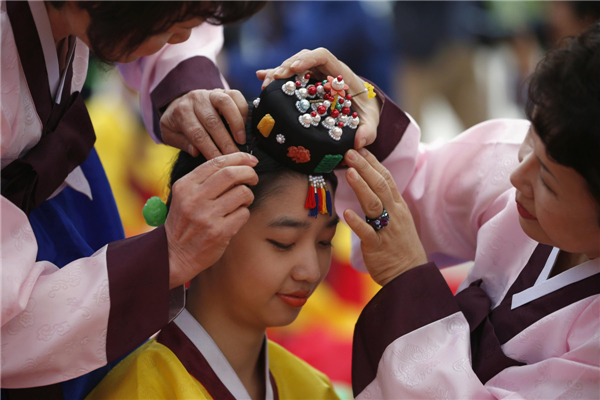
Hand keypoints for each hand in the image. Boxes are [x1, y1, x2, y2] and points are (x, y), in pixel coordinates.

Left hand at [160, 89, 247, 158]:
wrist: (179, 103)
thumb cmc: (177, 123)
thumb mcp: (170, 134)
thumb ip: (181, 143)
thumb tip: (196, 151)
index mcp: (181, 112)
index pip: (197, 134)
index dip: (210, 149)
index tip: (219, 161)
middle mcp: (196, 100)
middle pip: (212, 121)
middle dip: (225, 142)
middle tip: (233, 156)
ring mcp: (210, 93)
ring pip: (225, 103)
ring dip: (236, 123)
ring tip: (241, 140)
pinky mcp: (223, 91)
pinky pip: (236, 95)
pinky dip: (242, 110)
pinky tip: (244, 125)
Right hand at [165, 152, 258, 287]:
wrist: (174, 255)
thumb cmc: (185, 222)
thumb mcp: (185, 196)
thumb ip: (205, 179)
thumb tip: (239, 163)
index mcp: (185, 186)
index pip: (216, 163)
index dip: (238, 158)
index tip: (250, 159)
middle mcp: (194, 199)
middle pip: (231, 174)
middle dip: (248, 172)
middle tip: (253, 177)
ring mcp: (207, 216)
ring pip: (242, 193)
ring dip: (248, 195)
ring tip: (241, 202)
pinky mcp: (219, 232)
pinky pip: (244, 213)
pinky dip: (244, 213)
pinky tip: (235, 217)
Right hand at [256, 48, 380, 149]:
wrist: (364, 111)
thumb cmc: (367, 114)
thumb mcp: (371, 124)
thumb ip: (369, 132)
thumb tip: (359, 142)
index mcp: (342, 73)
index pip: (323, 56)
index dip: (308, 59)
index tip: (294, 68)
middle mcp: (326, 71)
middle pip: (304, 57)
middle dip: (287, 65)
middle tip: (274, 80)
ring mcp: (315, 76)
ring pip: (294, 66)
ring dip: (278, 72)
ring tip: (265, 85)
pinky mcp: (307, 84)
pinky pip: (290, 77)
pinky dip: (275, 76)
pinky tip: (261, 78)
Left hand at [343, 148, 426, 285]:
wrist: (410, 276)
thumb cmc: (399, 247)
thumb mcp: (396, 220)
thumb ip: (384, 203)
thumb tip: (369, 186)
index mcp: (398, 206)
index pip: (386, 178)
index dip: (373, 162)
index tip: (359, 148)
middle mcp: (394, 214)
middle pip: (380, 185)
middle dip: (365, 167)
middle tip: (350, 152)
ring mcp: (387, 230)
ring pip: (374, 204)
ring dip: (361, 187)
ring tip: (349, 172)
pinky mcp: (378, 247)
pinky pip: (368, 233)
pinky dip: (357, 223)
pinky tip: (346, 213)